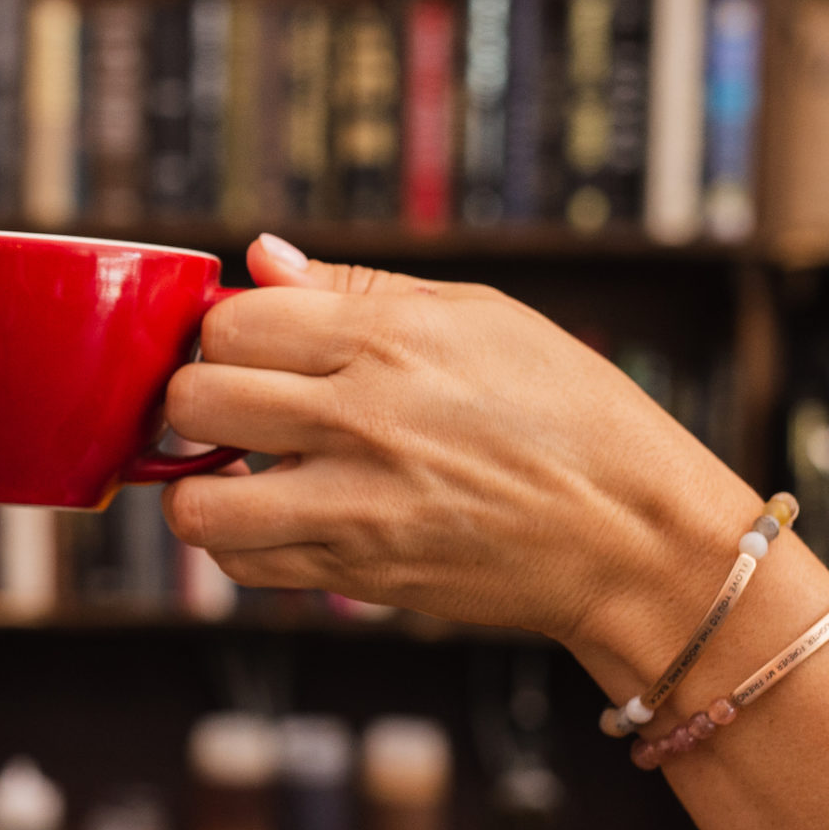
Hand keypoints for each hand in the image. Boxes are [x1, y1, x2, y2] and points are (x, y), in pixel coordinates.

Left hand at [161, 235, 760, 669]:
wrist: (632, 534)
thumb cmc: (567, 411)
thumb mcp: (481, 316)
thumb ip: (357, 286)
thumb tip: (260, 257)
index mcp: (390, 338)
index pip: (231, 322)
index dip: (224, 330)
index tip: (248, 345)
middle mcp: (362, 418)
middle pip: (197, 398)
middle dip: (198, 397)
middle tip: (234, 404)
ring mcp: (355, 504)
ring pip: (197, 501)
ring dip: (197, 484)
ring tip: (235, 470)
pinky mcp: (358, 572)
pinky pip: (241, 565)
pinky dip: (236, 544)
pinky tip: (268, 518)